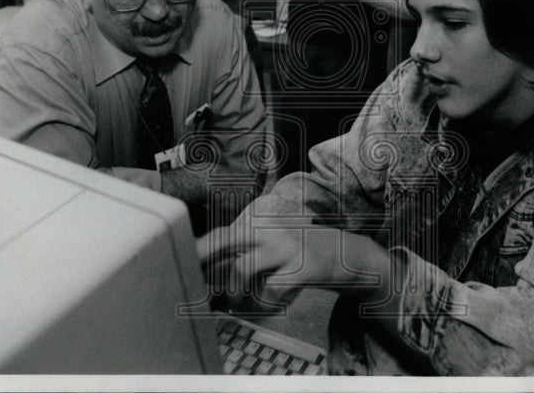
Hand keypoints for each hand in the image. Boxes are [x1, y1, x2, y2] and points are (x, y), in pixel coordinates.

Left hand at [200, 222, 390, 312]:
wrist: (349, 254)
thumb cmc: (305, 255)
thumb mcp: (277, 247)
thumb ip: (251, 256)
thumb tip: (217, 278)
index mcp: (262, 226)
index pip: (223, 234)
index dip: (201, 248)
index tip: (184, 261)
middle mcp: (271, 232)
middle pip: (226, 239)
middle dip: (203, 257)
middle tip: (192, 280)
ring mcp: (287, 248)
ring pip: (243, 269)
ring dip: (237, 294)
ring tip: (243, 304)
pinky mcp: (303, 266)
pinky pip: (272, 290)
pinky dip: (267, 304)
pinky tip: (273, 305)